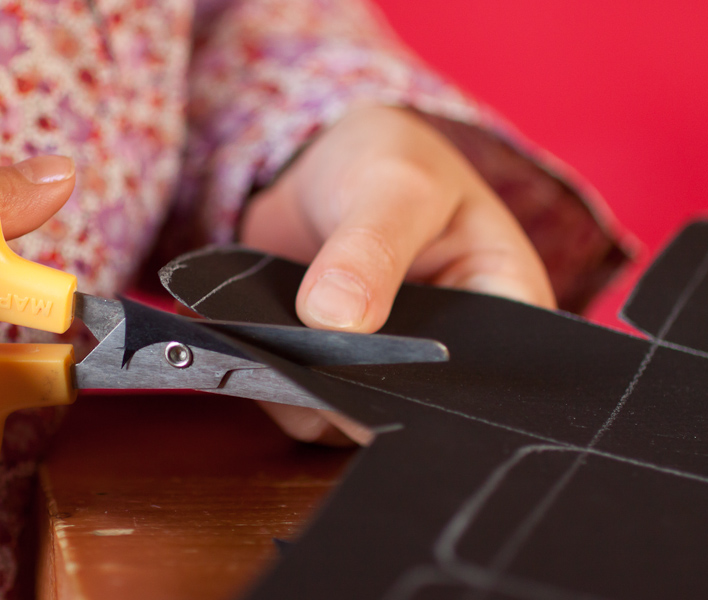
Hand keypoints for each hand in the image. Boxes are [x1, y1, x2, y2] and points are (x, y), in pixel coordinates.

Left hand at [240, 105, 554, 444]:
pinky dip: (276, 379)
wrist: (320, 164)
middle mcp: (447, 354)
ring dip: (308, 388)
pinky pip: (305, 402)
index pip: (493, 381)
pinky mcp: (331, 370)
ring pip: (351, 414)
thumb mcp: (394, 186)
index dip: (442, 392)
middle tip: (311, 355)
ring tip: (271, 345)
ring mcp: (385, 367)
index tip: (380, 370)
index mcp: (503, 308)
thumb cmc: (387, 159)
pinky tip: (253, 345)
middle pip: (415, 407)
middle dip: (363, 391)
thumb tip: (333, 320)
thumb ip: (372, 249)